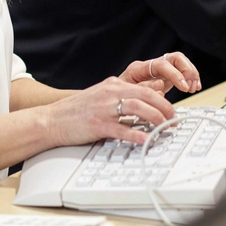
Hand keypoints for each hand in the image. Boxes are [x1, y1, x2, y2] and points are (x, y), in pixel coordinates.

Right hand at [45, 77, 175, 145]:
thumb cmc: (77, 110)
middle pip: (145, 96)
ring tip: (164, 128)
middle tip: (173, 120)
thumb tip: (144, 103)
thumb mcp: (101, 96)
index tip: (171, 111)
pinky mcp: (98, 125)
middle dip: (164, 108)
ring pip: (138, 109)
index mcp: (113, 85)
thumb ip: (121, 96)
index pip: (145, 89)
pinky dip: (137, 134)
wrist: (52, 119)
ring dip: (155, 119)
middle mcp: (110, 93)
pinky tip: (146, 140)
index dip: (162, 100)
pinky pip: (122, 129)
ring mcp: (104, 109)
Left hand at [119, 52, 201, 94]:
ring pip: (181, 63)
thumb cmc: (118, 99)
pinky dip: (190, 79)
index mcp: (139, 68)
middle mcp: (151, 67)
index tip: (183, 86)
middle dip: (187, 70)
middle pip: (175, 58)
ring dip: (191, 74)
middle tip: (190, 86)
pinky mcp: (165, 78)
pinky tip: (194, 87)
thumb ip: (143, 89)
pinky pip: (182, 73)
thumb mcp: (126, 95)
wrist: (115, 102)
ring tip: (193, 88)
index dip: (175, 74)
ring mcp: (159, 72)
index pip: (161, 64)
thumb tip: (160, 85)